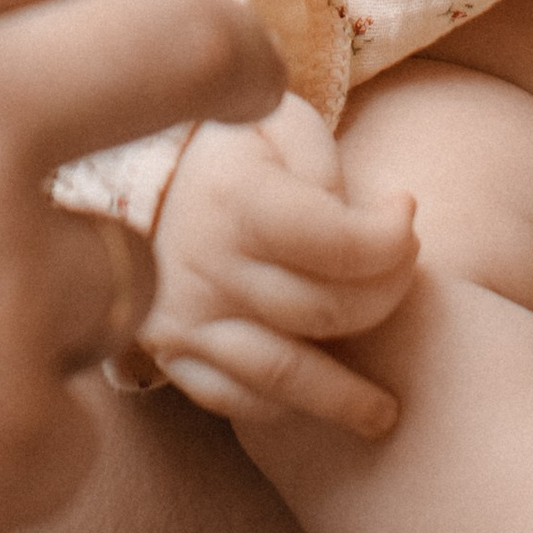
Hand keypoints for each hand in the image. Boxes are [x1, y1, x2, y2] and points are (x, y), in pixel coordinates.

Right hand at [135, 93, 417, 437]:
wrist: (127, 172)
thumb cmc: (225, 147)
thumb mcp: (274, 119)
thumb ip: (324, 165)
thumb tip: (369, 224)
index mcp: (238, 199)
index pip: (341, 244)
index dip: (392, 238)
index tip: (405, 214)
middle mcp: (208, 265)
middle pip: (327, 311)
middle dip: (387, 297)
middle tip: (404, 274)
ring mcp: (185, 317)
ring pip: (284, 375)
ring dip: (345, 400)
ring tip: (385, 413)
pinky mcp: (169, 352)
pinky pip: (235, 399)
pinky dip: (282, 407)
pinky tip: (314, 400)